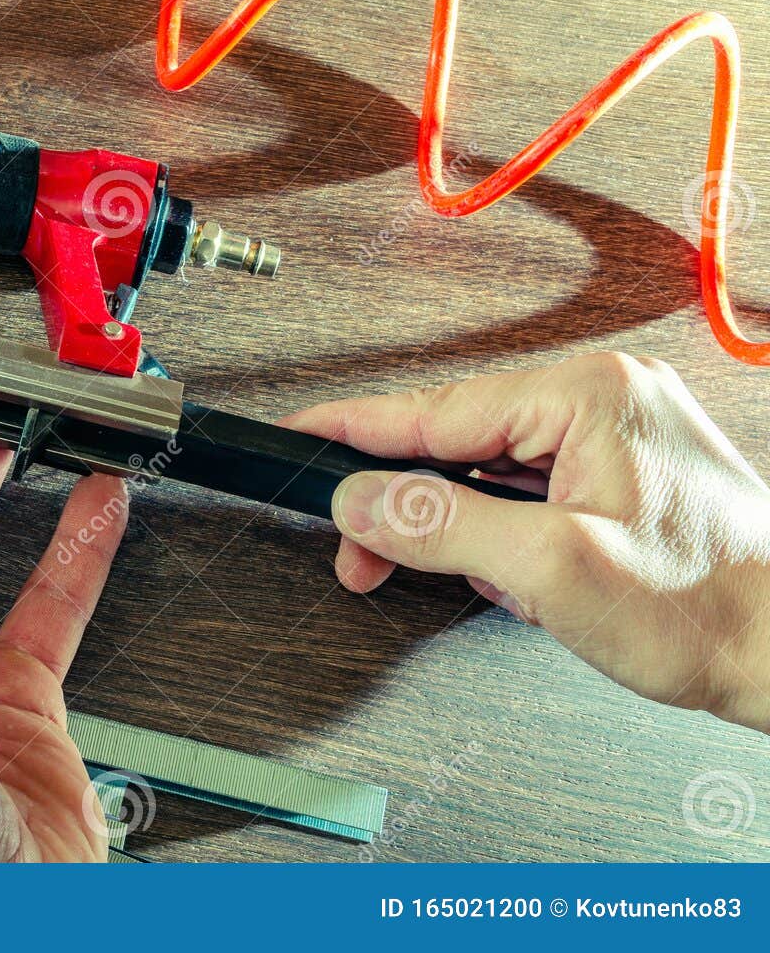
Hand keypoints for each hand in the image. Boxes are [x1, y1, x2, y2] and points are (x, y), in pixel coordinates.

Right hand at [282, 352, 769, 732]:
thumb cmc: (710, 610)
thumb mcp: (552, 571)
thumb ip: (443, 526)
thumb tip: (362, 500)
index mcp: (587, 397)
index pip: (435, 410)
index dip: (353, 430)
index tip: (296, 433)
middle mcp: (602, 400)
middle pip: (454, 441)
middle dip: (407, 506)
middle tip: (360, 558)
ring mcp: (613, 435)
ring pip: (486, 470)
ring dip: (458, 529)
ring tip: (467, 582)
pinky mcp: (618, 473)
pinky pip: (524, 489)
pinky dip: (500, 534)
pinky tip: (512, 574)